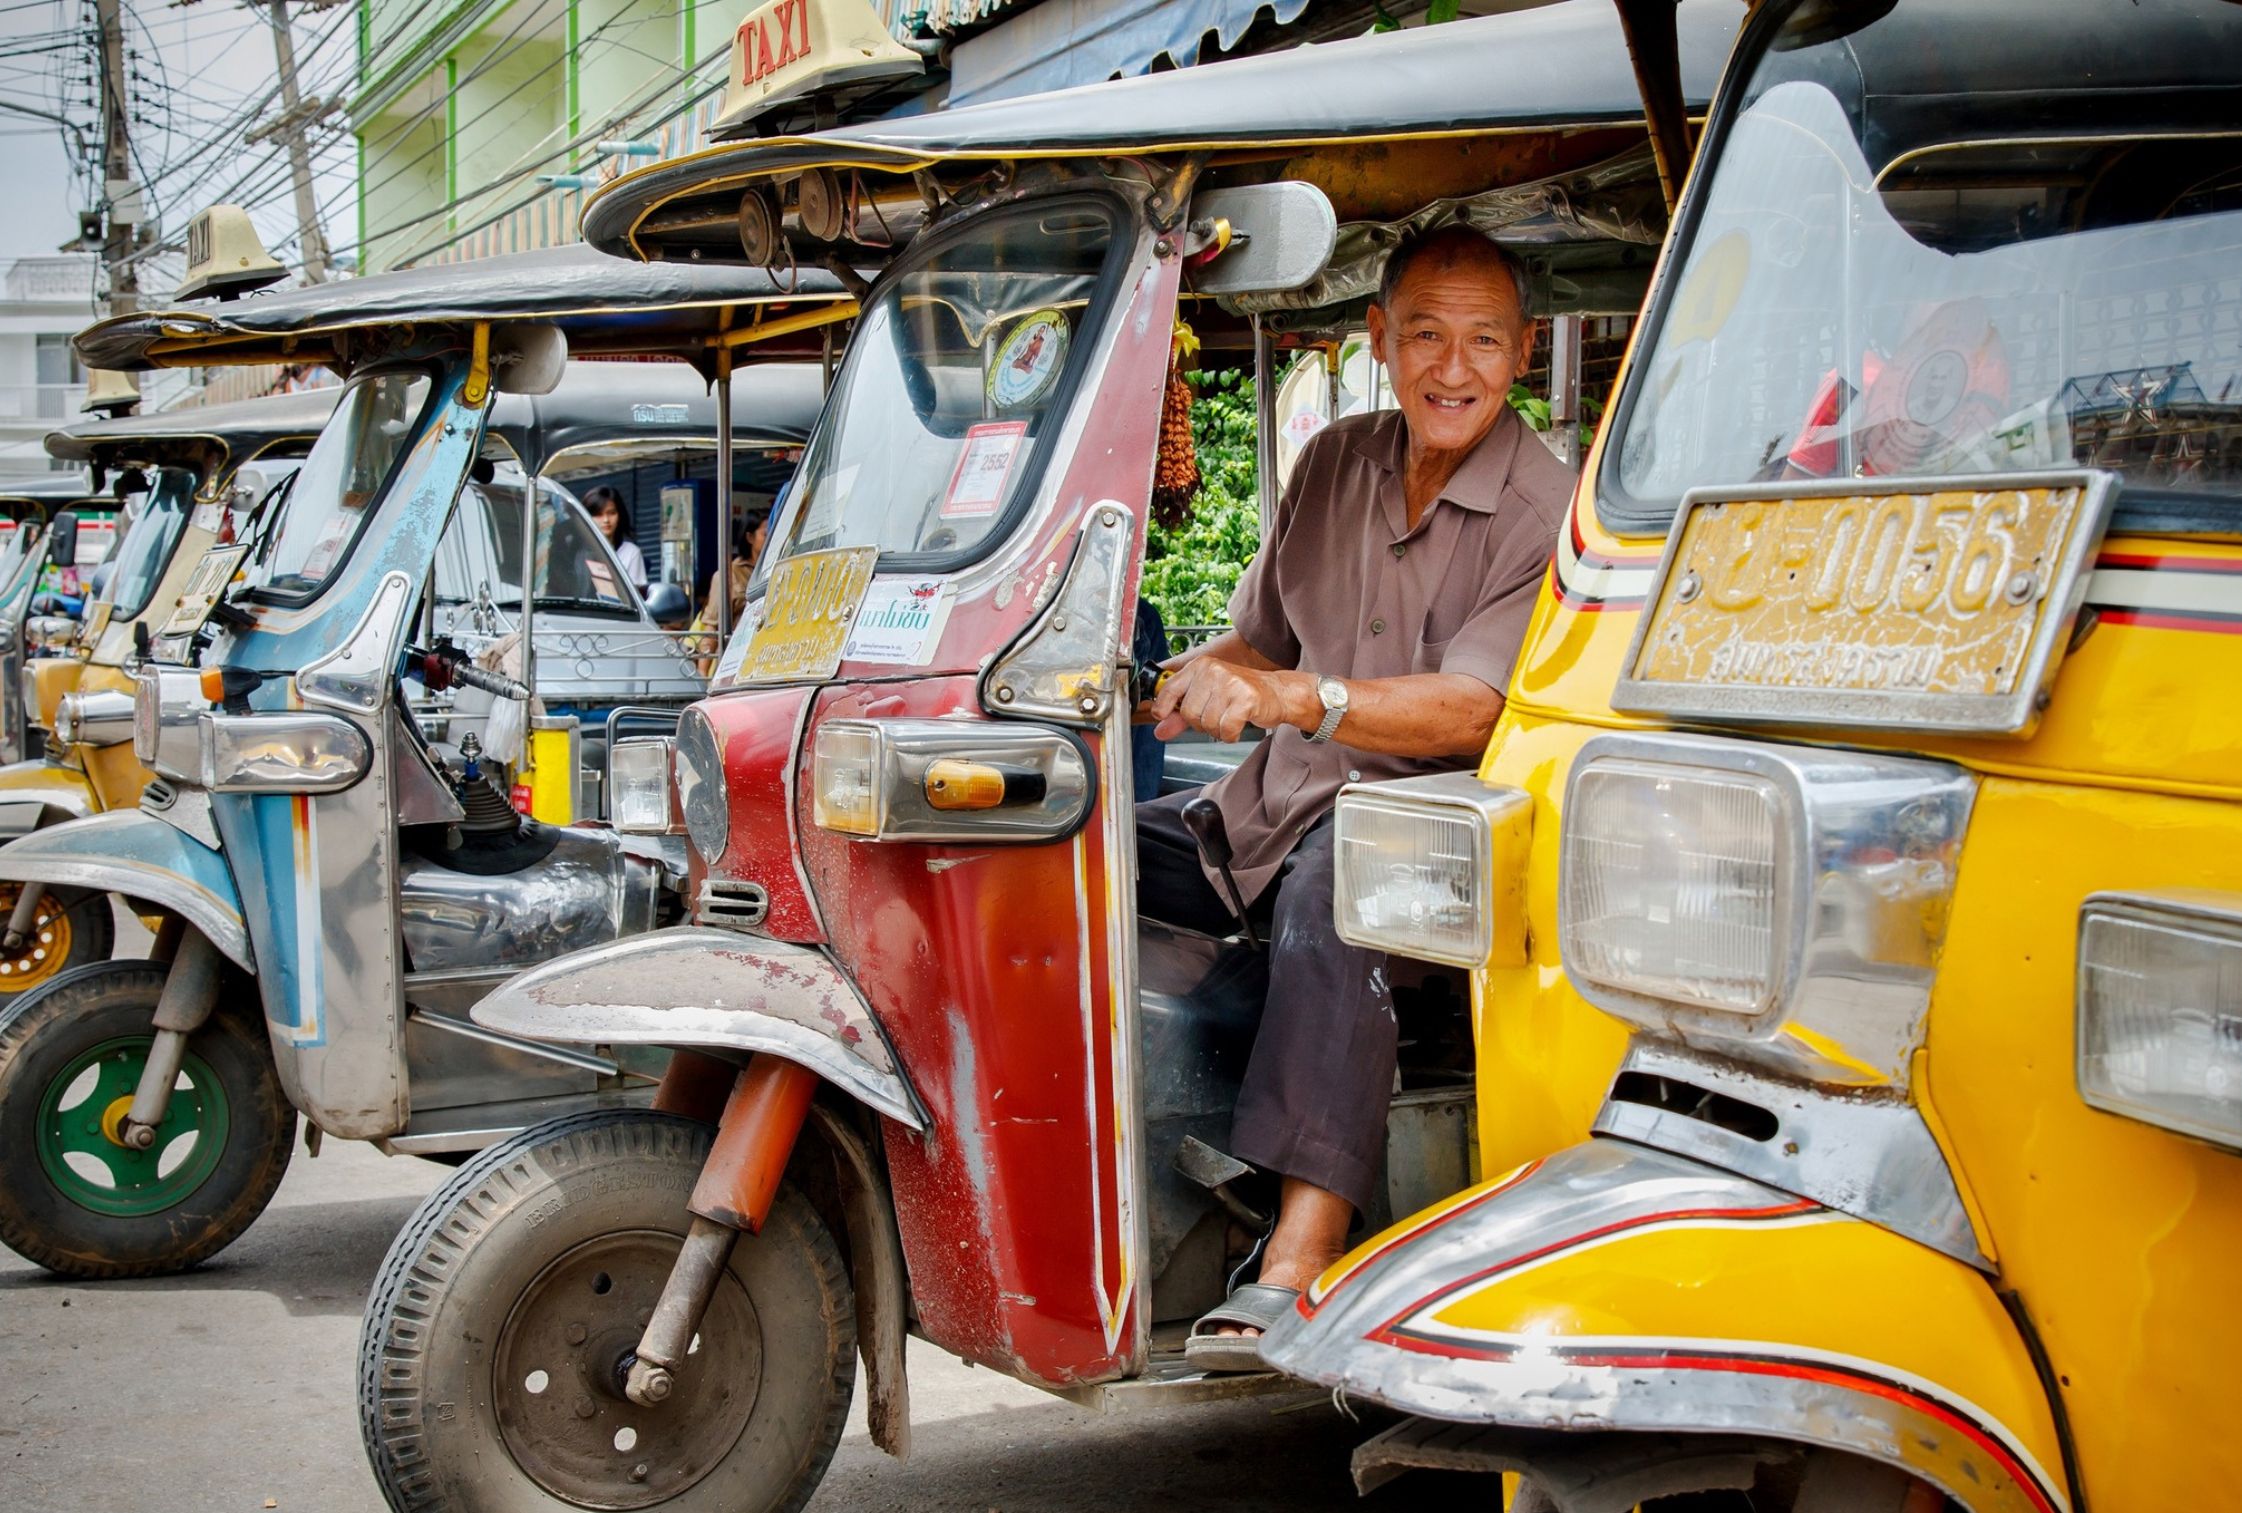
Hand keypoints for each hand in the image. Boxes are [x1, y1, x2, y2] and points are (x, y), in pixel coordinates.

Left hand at [1149, 658, 1303, 742]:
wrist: (1277, 692)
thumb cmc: (1241, 693)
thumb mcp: (1208, 699)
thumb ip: (1182, 715)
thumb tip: (1159, 730)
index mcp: (1200, 666)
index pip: (1169, 688)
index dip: (1162, 707)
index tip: (1161, 715)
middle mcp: (1213, 671)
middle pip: (1189, 713)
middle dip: (1201, 723)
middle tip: (1217, 715)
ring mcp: (1229, 683)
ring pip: (1208, 724)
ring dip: (1218, 730)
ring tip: (1230, 717)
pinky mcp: (1245, 698)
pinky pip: (1226, 730)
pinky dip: (1231, 734)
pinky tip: (1238, 724)